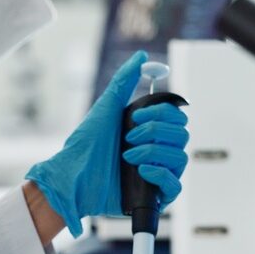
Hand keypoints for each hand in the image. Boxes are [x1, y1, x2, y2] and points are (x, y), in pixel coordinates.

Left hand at [25, 51, 188, 236]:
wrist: (72, 177)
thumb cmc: (86, 144)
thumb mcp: (106, 107)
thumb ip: (124, 81)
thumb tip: (142, 57)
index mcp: (150, 130)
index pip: (177, 116)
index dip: (162, 113)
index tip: (136, 115)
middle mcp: (157, 150)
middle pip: (182, 134)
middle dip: (155, 132)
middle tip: (129, 137)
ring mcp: (158, 173)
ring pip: (180, 157)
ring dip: (153, 152)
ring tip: (127, 156)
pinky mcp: (155, 196)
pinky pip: (176, 184)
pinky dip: (160, 173)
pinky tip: (140, 170)